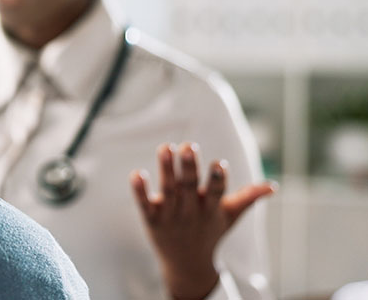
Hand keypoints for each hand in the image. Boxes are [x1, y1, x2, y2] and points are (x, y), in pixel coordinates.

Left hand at [129, 143, 275, 299]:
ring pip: (168, 190)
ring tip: (165, 147)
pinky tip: (137, 174)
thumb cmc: (210, 232)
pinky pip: (144, 205)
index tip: (219, 163)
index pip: (216, 192)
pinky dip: (140, 191)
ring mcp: (170, 216)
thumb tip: (273, 186)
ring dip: (166, 169)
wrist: (186, 264)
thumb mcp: (230, 216)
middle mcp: (190, 212)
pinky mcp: (152, 220)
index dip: (217, 179)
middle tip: (188, 146)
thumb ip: (248, 198)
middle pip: (189, 187)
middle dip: (189, 167)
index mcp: (210, 209)